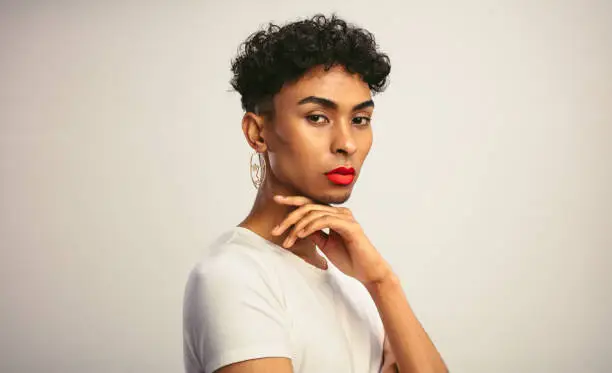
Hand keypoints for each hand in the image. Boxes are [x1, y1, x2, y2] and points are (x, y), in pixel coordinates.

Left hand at [271, 195, 392, 285]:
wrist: (367, 272)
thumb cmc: (349, 259)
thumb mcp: (326, 245)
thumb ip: (315, 234)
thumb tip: (299, 227)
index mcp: (334, 215)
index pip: (311, 203)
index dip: (293, 200)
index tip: (276, 199)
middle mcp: (340, 212)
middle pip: (309, 206)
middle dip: (289, 218)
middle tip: (275, 230)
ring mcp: (345, 217)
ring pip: (314, 213)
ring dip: (297, 227)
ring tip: (288, 240)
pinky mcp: (349, 225)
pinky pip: (325, 220)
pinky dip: (310, 226)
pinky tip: (301, 235)